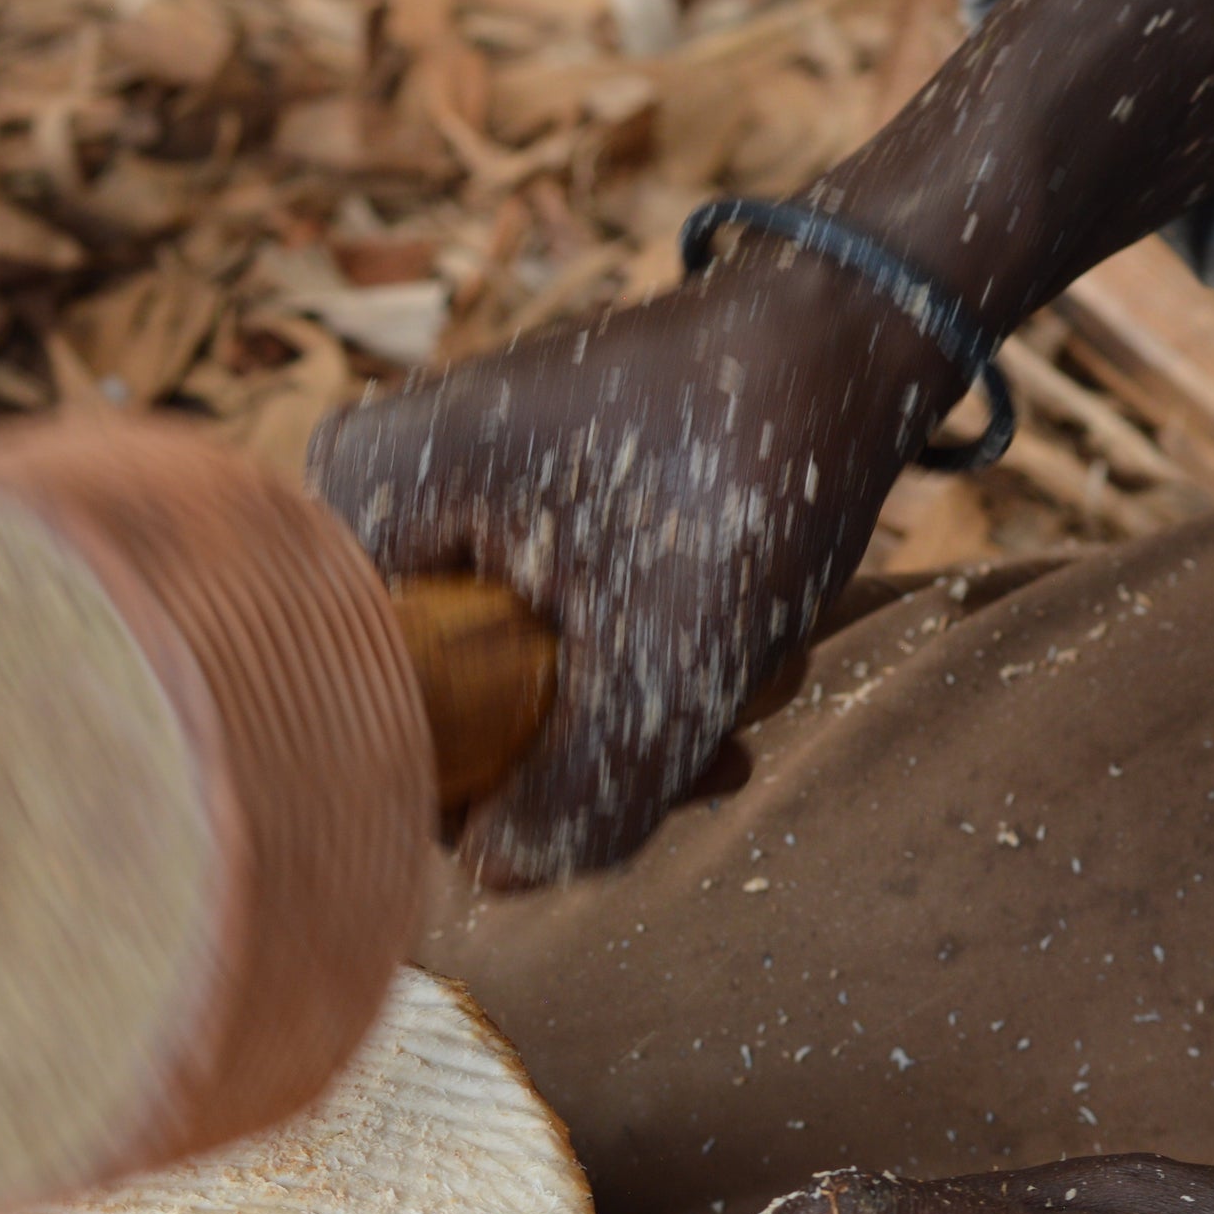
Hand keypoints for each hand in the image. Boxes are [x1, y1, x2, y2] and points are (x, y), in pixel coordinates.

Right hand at [309, 250, 946, 884]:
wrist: (849, 335)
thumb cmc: (755, 461)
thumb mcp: (672, 656)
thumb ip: (582, 793)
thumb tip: (500, 877)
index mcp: (364, 497)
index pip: (368, 706)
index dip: (478, 788)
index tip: (599, 797)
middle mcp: (378, 495)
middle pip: (443, 705)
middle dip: (583, 755)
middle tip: (707, 755)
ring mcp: (445, 506)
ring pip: (507, 688)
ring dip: (633, 724)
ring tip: (746, 697)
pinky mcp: (510, 520)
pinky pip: (545, 645)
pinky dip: (636, 676)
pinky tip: (733, 674)